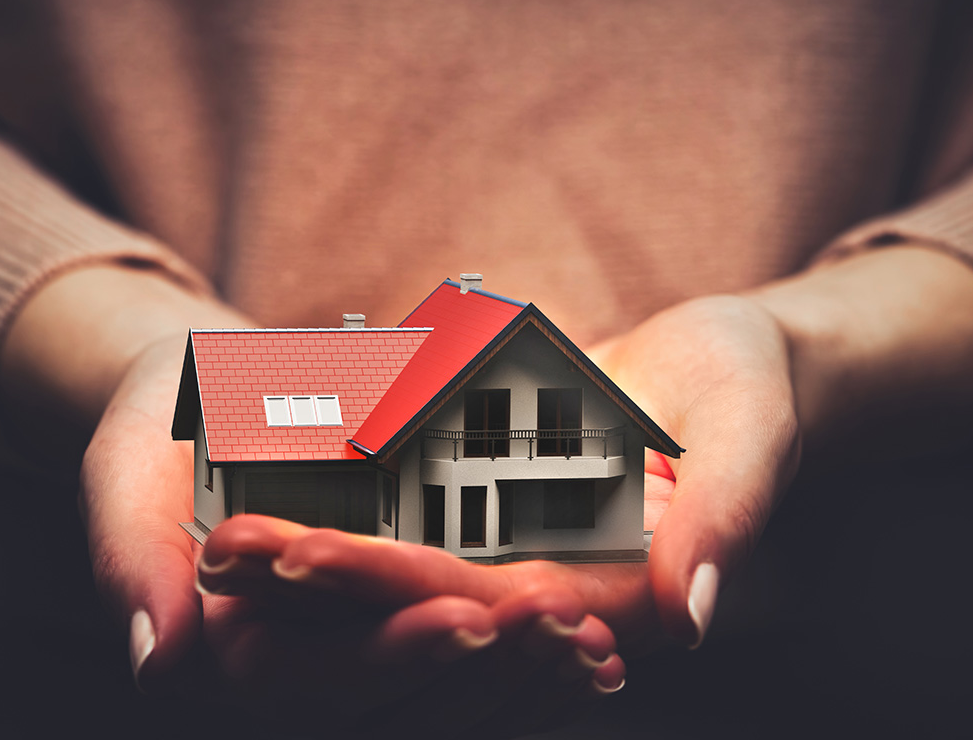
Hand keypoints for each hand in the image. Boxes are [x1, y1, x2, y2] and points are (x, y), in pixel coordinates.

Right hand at [1, 265, 623, 737]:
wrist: (209, 397)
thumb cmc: (163, 424)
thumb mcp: (126, 468)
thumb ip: (132, 559)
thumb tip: (158, 662)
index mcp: (235, 653)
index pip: (317, 680)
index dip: (395, 657)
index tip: (468, 617)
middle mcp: (303, 672)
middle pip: (400, 709)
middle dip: (486, 671)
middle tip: (563, 624)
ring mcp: (358, 657)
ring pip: (447, 705)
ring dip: (524, 681)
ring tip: (593, 641)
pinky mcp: (401, 632)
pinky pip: (470, 672)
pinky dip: (530, 668)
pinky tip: (592, 648)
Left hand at [198, 294, 796, 655]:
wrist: (721, 359)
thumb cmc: (749, 390)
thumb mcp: (753, 434)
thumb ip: (730, 517)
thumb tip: (688, 613)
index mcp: (609, 596)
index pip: (490, 605)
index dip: (397, 588)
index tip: (305, 556)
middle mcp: (546, 587)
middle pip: (421, 596)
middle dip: (322, 578)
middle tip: (225, 548)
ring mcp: (510, 545)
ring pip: (399, 563)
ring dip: (312, 556)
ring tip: (219, 529)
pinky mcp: (485, 502)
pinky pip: (407, 508)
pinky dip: (342, 500)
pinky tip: (267, 482)